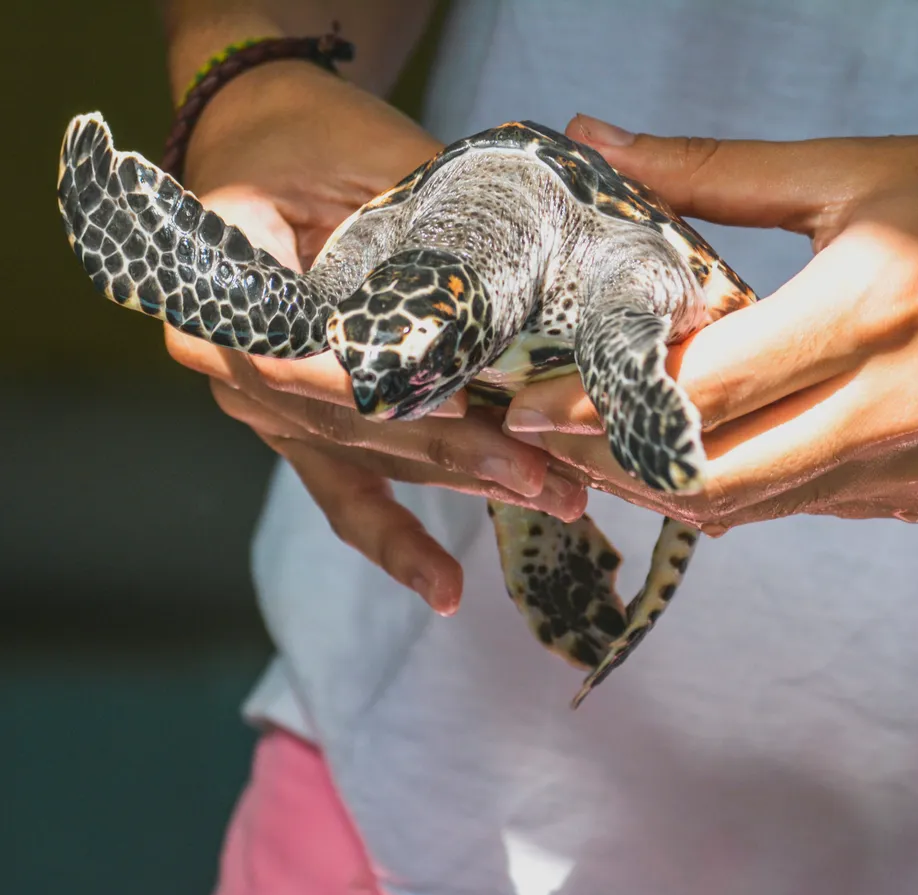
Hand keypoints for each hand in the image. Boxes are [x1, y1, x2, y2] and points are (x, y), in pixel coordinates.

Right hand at [165, 65, 585, 613]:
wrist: (261, 142)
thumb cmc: (307, 137)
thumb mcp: (364, 157)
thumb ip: (425, 229)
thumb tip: (530, 300)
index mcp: (222, 292)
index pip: (309, 361)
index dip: (387, 395)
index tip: (477, 418)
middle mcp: (234, 369)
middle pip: (354, 426)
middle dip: (460, 453)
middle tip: (550, 479)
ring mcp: (269, 411)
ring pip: (371, 464)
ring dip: (462, 484)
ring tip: (550, 500)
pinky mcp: (305, 433)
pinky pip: (348, 497)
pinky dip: (397, 541)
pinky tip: (444, 589)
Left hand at [505, 115, 917, 531]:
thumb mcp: (852, 174)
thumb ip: (712, 170)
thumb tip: (598, 139)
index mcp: (871, 313)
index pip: (697, 389)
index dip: (598, 408)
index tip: (528, 408)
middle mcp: (890, 408)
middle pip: (708, 474)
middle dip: (609, 464)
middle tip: (542, 440)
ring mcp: (908, 466)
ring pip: (746, 509)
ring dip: (658, 487)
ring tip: (592, 450)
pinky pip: (793, 510)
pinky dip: (726, 492)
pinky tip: (682, 458)